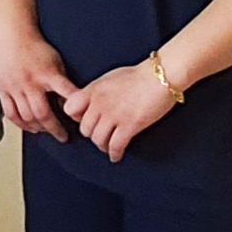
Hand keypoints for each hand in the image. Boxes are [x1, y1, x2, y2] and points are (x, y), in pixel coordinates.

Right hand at [0, 30, 77, 141]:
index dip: (75, 112)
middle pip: (43, 114)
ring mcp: (15, 87)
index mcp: (47, 74)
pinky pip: (11, 113)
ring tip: (45, 131)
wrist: (13, 34)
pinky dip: (20, 124)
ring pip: (26, 116)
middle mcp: (30, 82)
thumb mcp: (56, 61)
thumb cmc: (35, 46)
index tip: (80, 122)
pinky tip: (27, 126)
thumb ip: (61, 82)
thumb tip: (68, 103)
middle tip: (62, 136)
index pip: (66, 96)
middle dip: (54, 129)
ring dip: (38, 128)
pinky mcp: (3, 89)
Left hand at [62, 61, 176, 162]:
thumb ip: (97, 91)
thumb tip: (91, 102)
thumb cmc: (139, 75)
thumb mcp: (109, 78)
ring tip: (107, 147)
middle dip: (91, 134)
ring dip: (102, 146)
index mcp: (93, 90)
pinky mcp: (130, 125)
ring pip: (98, 139)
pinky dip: (114, 154)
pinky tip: (116, 156)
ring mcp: (114, 115)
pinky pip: (115, 146)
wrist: (162, 75)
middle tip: (99, 135)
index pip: (70, 108)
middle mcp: (99, 103)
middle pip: (84, 128)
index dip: (76, 117)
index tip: (84, 120)